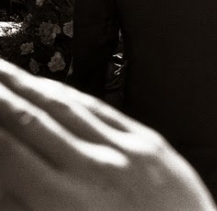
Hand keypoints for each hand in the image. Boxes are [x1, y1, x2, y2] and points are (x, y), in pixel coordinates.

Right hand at [0, 60, 215, 210]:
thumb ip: (24, 204)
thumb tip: (4, 175)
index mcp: (62, 201)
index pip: (7, 149)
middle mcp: (93, 168)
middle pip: (31, 118)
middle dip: (0, 91)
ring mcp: (126, 151)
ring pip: (67, 108)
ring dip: (29, 85)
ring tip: (3, 70)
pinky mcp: (151, 143)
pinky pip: (104, 111)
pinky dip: (73, 96)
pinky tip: (53, 87)